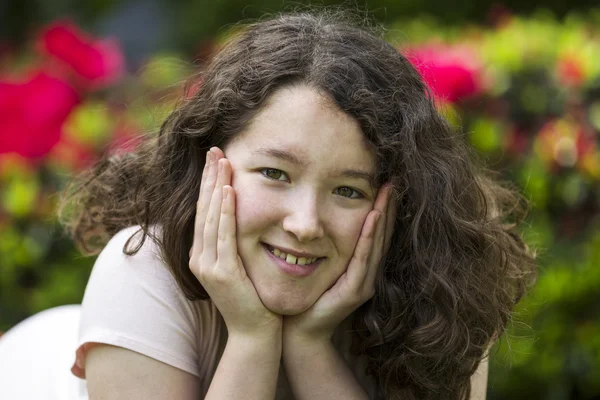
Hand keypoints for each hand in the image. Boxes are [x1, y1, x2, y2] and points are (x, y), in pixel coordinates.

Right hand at [189, 147, 281, 336]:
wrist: (255, 333)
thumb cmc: (252, 299)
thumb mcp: (239, 266)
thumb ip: (234, 244)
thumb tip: (240, 216)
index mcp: (202, 255)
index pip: (204, 212)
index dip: (208, 184)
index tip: (215, 160)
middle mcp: (199, 258)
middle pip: (202, 209)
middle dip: (208, 178)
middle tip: (213, 149)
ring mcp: (206, 266)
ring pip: (210, 218)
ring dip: (215, 187)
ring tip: (220, 161)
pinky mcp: (220, 273)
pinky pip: (222, 235)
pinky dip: (223, 212)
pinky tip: (227, 191)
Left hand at [282, 184, 396, 343]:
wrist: (299, 330)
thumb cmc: (305, 295)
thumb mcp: (319, 264)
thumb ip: (324, 245)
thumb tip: (317, 217)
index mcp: (360, 267)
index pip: (375, 233)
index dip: (382, 209)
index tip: (385, 185)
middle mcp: (367, 274)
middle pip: (382, 235)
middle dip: (388, 207)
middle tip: (392, 182)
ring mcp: (363, 283)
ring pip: (377, 244)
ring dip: (383, 217)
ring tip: (387, 193)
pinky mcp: (354, 292)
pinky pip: (363, 259)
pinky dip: (369, 238)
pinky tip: (372, 218)